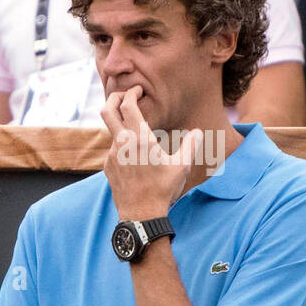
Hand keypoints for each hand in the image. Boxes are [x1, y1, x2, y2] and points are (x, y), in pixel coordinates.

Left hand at [100, 86, 201, 219]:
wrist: (142, 215)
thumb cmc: (163, 190)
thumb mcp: (181, 167)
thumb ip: (190, 145)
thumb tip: (198, 132)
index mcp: (140, 138)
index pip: (128, 105)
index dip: (131, 93)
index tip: (138, 91)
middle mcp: (122, 144)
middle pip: (107, 110)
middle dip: (113, 97)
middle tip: (124, 95)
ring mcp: (112, 155)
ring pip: (112, 132)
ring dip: (122, 126)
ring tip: (137, 132)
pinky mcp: (108, 167)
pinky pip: (113, 149)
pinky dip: (122, 145)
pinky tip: (134, 155)